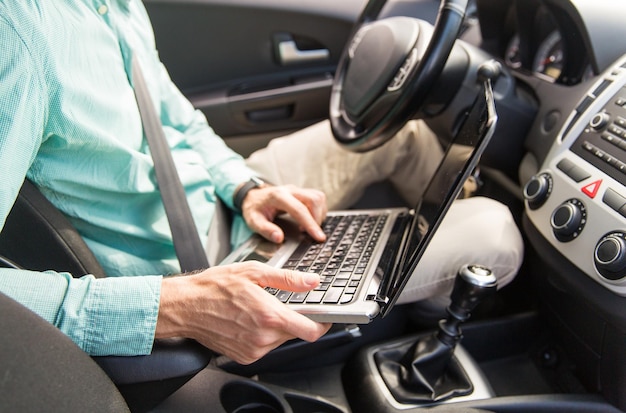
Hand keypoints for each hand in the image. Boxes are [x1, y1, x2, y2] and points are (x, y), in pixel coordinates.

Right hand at [155, 261, 330, 363]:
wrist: (185, 306)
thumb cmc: (214, 287)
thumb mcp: (254, 273)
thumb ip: (288, 279)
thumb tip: (312, 281)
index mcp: (270, 316)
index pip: (311, 330)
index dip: (323, 323)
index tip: (324, 315)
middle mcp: (263, 338)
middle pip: (296, 333)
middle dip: (295, 318)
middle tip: (281, 302)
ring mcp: (253, 350)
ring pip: (280, 340)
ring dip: (278, 326)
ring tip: (258, 308)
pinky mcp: (244, 357)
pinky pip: (265, 346)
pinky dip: (263, 334)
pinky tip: (248, 320)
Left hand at [241, 184, 327, 242]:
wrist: (252, 196)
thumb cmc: (254, 209)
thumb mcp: (253, 221)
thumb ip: (265, 230)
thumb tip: (279, 238)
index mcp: (278, 196)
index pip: (299, 210)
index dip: (310, 224)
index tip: (319, 237)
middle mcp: (290, 190)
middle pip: (314, 200)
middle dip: (317, 218)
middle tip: (311, 233)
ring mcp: (297, 190)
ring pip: (318, 197)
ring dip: (319, 214)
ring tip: (309, 226)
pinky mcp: (301, 192)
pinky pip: (317, 198)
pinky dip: (319, 210)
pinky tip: (310, 219)